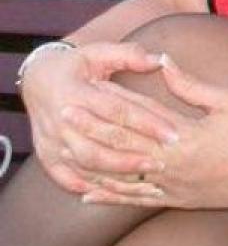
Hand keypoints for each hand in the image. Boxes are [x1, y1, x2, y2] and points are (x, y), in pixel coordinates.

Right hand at [22, 42, 180, 194]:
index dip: (146, 123)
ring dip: (118, 175)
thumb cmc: (75, 66)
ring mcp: (52, 142)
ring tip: (149, 178)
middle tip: (165, 161)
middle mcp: (60, 121)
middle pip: (100, 145)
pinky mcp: (47, 158)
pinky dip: (94, 188)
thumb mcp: (98, 52)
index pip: (116, 111)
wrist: (36, 81)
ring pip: (87, 165)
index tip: (173, 133)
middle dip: (134, 156)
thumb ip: (129, 55)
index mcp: (75, 92)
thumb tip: (160, 59)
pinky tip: (118, 192)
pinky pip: (70, 180)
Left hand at [79, 57, 227, 209]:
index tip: (83, 95)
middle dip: (89, 132)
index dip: (107, 107)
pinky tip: (88, 195)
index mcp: (184, 136)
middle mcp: (172, 165)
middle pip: (121, 148)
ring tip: (65, 156)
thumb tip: (163, 62)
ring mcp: (172, 186)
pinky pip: (136, 202)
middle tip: (64, 118)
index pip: (137, 119)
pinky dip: (110, 198)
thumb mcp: (226, 100)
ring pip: (122, 179)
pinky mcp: (177, 201)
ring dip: (91, 167)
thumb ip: (190, 85)